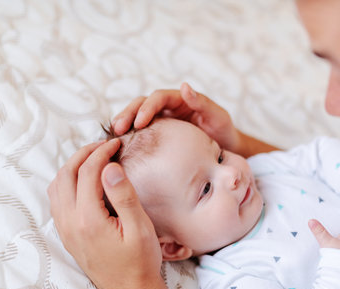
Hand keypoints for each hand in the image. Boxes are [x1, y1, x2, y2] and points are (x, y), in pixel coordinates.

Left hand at [48, 139, 162, 288]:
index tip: (116, 144)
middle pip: (66, 175)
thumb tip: (109, 167)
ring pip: (57, 187)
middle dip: (84, 154)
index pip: (88, 172)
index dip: (101, 152)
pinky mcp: (67, 235)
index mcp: (88, 219)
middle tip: (104, 145)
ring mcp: (65, 230)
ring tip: (93, 159)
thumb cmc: (140, 262)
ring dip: (72, 167)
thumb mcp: (140, 228)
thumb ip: (123, 195)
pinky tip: (83, 181)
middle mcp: (70, 223)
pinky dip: (67, 182)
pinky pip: (57, 200)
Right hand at [112, 82, 241, 152]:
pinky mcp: (157, 137)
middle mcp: (166, 109)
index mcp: (179, 100)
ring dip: (124, 125)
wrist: (226, 150)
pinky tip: (119, 149)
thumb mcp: (218, 116)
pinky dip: (128, 139)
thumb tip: (184, 87)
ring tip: (113, 137)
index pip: (157, 98)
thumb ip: (202, 103)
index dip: (147, 107)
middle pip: (141, 105)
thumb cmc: (224, 132)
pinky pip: (139, 135)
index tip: (140, 122)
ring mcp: (160, 122)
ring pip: (136, 119)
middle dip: (128, 114)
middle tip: (118, 128)